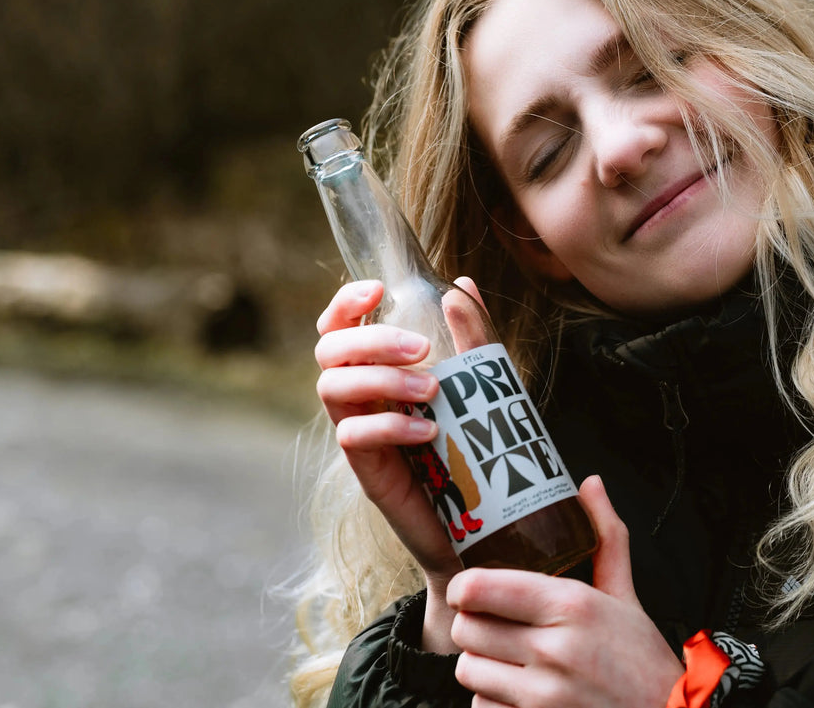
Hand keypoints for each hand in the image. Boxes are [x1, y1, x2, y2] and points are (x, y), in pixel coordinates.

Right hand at [314, 276, 492, 649]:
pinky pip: (353, 437)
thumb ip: (471, 338)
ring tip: (432, 390)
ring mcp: (360, 433)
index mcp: (380, 370)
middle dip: (370, 339)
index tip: (378, 290)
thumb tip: (462, 285)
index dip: (346, 303)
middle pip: (330, 351)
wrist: (483, 528)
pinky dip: (388, 426)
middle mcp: (361, 397)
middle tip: (420, 350)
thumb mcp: (481, 387)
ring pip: (333, 389)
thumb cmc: (476, 449)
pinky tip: (427, 432)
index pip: (341, 327)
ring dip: (379, 379)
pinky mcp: (368, 471)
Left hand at [448, 476, 683, 707]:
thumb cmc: (642, 659)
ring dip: (483, 667)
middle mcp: (555, 650)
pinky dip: (494, 703)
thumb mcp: (625, 595)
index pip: (478, 588)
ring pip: (468, 671)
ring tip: (510, 662)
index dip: (464, 589)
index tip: (472, 591)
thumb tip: (590, 484)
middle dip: (474, 627)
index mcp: (573, 605)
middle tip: (494, 627)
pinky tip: (520, 694)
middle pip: (465, 630)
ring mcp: (544, 696)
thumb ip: (604, 536)